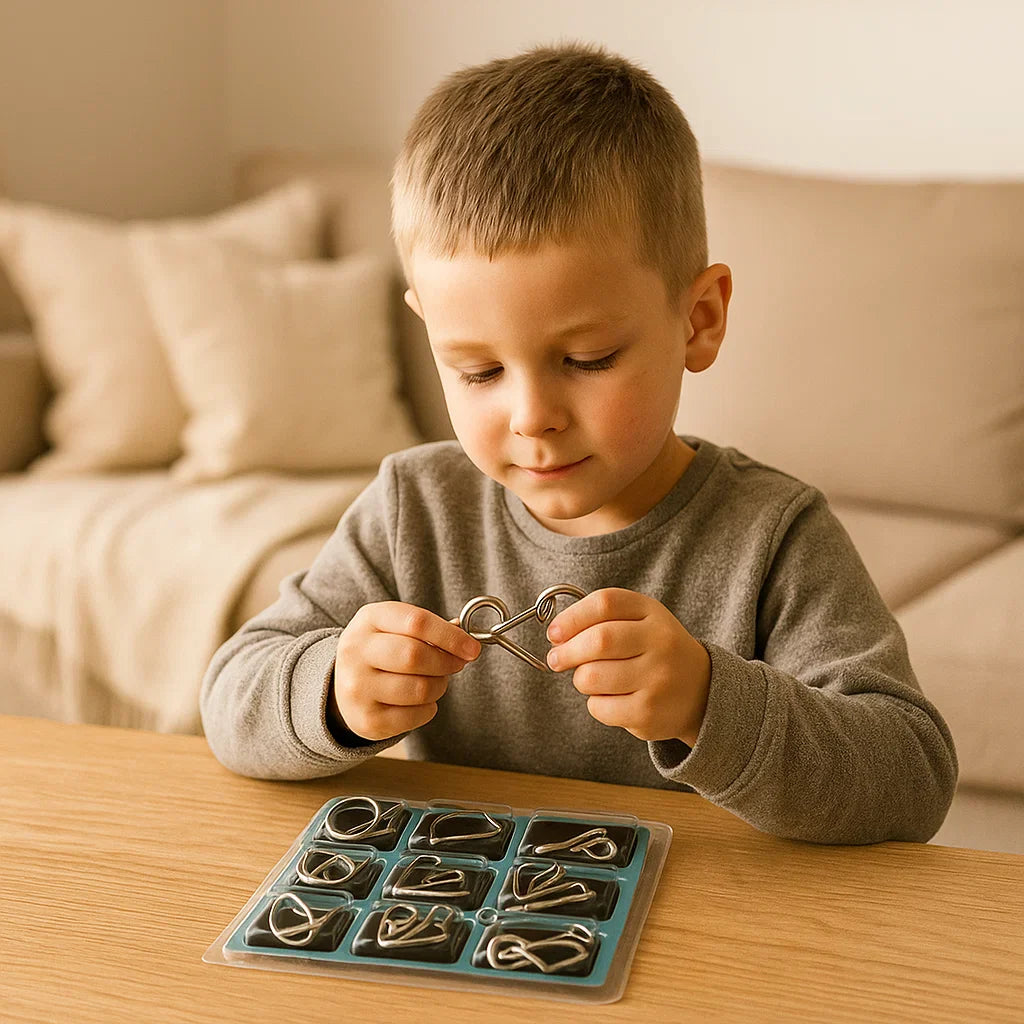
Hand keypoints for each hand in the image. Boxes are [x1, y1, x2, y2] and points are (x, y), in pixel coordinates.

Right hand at [332, 602, 480, 741]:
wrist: (342, 685)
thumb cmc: (381, 650)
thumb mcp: (396, 627)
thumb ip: (429, 630)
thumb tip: (465, 640)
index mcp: (369, 619)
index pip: (416, 622)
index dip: (451, 636)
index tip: (472, 648)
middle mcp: (356, 651)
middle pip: (416, 656)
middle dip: (446, 662)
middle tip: (456, 664)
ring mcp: (357, 687)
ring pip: (420, 689)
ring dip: (440, 686)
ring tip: (434, 681)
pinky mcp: (366, 719)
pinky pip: (416, 716)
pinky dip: (428, 708)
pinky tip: (419, 701)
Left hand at [545, 588, 710, 745]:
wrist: (702, 691)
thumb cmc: (656, 651)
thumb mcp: (640, 620)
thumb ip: (600, 618)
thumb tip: (556, 636)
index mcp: (653, 612)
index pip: (605, 603)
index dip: (571, 617)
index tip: (554, 633)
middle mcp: (660, 642)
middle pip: (598, 641)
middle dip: (567, 652)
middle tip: (556, 659)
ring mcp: (657, 679)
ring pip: (592, 677)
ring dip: (581, 679)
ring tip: (592, 679)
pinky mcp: (648, 713)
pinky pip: (600, 707)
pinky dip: (595, 704)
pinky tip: (612, 698)